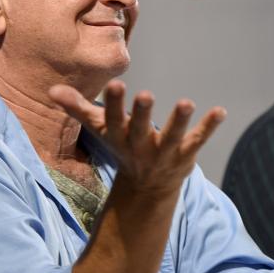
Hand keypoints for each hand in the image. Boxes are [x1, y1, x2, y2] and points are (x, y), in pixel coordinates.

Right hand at [49, 80, 224, 196]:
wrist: (147, 188)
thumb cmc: (122, 146)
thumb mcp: (100, 129)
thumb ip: (79, 109)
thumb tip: (52, 91)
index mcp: (119, 137)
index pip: (113, 120)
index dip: (113, 105)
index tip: (115, 85)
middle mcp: (141, 146)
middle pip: (140, 130)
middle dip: (142, 115)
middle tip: (145, 95)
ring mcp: (165, 153)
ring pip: (172, 137)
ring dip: (179, 121)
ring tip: (186, 102)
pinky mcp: (186, 155)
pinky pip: (198, 141)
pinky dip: (209, 127)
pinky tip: (221, 111)